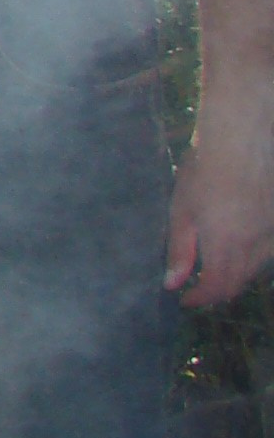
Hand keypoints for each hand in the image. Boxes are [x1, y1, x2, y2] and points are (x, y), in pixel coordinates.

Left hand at [165, 108, 273, 307]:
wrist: (242, 138)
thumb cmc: (204, 169)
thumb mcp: (182, 209)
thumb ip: (180, 250)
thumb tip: (173, 284)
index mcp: (226, 244)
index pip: (216, 288)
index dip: (199, 299)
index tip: (184, 299)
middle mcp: (255, 244)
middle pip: (238, 283)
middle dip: (216, 290)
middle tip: (197, 287)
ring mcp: (272, 232)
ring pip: (256, 267)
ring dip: (236, 274)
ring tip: (216, 266)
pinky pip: (269, 249)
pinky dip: (253, 256)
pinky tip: (240, 246)